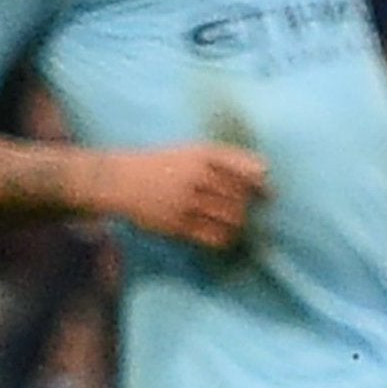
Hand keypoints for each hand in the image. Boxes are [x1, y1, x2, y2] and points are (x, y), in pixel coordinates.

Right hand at [99, 143, 266, 249]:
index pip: (250, 171)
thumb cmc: (161, 164)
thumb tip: (266, 172)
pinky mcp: (178, 224)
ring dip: (238, 222)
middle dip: (248, 206)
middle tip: (242, 209)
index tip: (267, 194)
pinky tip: (220, 233)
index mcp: (202, 154)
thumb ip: (225, 158)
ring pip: (233, 218)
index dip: (263, 185)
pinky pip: (215, 236)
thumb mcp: (189, 150)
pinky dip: (225, 237)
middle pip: (243, 198)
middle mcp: (197, 175)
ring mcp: (187, 201)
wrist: (118, 180)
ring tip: (231, 221)